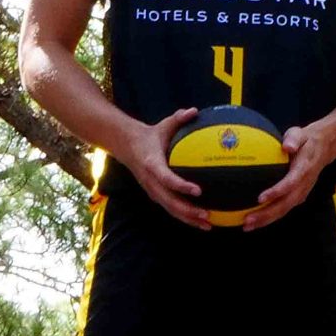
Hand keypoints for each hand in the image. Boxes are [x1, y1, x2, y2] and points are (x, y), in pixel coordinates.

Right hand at [118, 107, 212, 229]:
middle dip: (188, 211)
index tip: (198, 190)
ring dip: (189, 218)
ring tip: (208, 224)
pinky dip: (185, 216)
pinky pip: (171, 208)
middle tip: (207, 215)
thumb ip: (179, 118)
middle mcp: (151, 181)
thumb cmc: (151, 135)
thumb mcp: (164, 125)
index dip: (181, 186)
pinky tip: (202, 222)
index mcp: (152, 164)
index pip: (166, 178)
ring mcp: (152, 190)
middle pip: (169, 201)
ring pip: (170, 209)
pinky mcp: (155, 194)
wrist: (127, 146)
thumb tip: (195, 110)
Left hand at [241, 121, 335, 229]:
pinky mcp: (298, 195)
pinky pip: (284, 208)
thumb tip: (286, 145)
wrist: (324, 148)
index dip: (276, 192)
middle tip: (248, 221)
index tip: (260, 198)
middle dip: (267, 214)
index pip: (291, 183)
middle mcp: (304, 184)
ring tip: (247, 226)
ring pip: (285, 209)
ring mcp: (302, 192)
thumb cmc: (306, 140)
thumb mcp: (300, 133)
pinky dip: (270, 216)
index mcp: (304, 169)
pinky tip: (255, 220)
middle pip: (286, 204)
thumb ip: (293, 138)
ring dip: (267, 219)